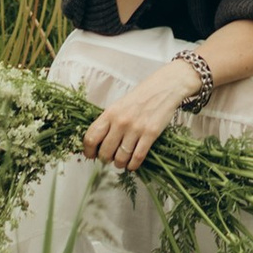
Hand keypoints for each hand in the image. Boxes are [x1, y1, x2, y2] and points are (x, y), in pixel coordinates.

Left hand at [81, 63, 196, 172]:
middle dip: (105, 159)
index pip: (91, 137)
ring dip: (119, 164)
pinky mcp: (150, 134)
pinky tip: (132, 164)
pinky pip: (137, 157)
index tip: (92, 155)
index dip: (88, 151)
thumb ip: (108, 122)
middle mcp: (121, 122)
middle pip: (105, 152)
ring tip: (121, 162)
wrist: (164, 87)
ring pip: (121, 158)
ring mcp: (136, 128)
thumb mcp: (119, 105)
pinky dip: (133, 165)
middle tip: (109, 159)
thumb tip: (98, 143)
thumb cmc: (140, 97)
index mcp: (110, 113)